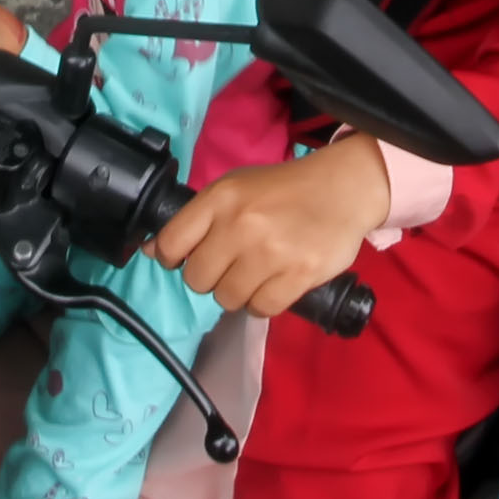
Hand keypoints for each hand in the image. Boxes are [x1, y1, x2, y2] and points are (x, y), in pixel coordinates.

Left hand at [148, 132, 389, 315]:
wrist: (343, 189)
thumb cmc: (284, 190)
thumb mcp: (235, 189)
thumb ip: (196, 220)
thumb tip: (155, 251)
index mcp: (221, 198)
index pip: (171, 243)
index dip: (173, 258)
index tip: (185, 259)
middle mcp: (241, 224)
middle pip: (197, 279)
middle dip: (211, 278)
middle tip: (232, 266)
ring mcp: (270, 252)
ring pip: (227, 298)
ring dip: (239, 293)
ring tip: (257, 274)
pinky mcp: (298, 275)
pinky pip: (261, 309)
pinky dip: (264, 303)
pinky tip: (274, 284)